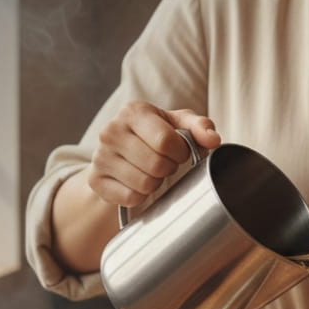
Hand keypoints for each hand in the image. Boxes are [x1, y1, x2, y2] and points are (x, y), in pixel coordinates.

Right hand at [86, 102, 220, 208]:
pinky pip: (130, 197)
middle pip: (156, 165)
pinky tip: (136, 182)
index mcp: (134, 111)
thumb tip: (213, 139)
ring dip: (156, 183)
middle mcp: (111, 130)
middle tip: (165, 163)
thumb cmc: (157, 135)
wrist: (123, 154)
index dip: (180, 152)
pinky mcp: (94, 179)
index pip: (165, 141)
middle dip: (169, 168)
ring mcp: (99, 155)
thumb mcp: (180, 125)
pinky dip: (140, 195)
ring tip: (151, 171)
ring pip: (144, 183)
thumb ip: (200, 127)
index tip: (179, 152)